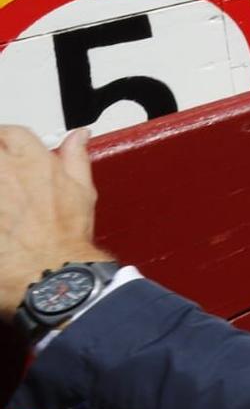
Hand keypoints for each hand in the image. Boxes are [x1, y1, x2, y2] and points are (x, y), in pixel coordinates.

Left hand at [0, 127, 105, 322]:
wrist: (49, 274)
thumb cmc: (65, 238)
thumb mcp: (82, 192)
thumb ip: (76, 158)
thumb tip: (79, 136)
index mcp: (33, 161)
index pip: (10, 133)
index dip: (6, 138)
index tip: (5, 148)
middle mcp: (4, 172)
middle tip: (2, 177)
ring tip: (2, 200)